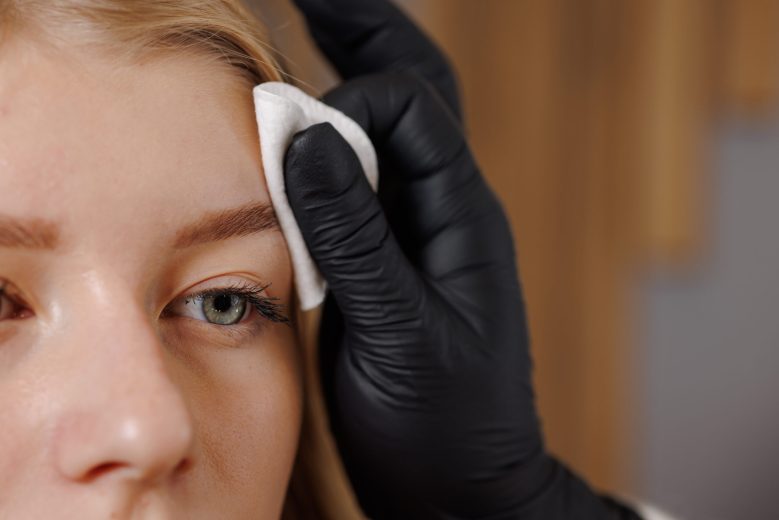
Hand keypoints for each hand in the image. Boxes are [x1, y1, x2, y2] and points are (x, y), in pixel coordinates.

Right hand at [286, 1, 641, 517]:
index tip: (286, 131)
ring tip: (311, 21)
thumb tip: (308, 135)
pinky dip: (334, 141)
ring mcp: (419, 232)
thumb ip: (355, 235)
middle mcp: (445, 210)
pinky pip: (365, 181)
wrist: (466, 484)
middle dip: (368, 30)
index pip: (410, 111)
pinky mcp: (392, 260)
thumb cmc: (447, 422)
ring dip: (353, 72)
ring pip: (391, 130)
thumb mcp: (399, 330)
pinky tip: (304, 127)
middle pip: (417, 93)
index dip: (348, 101)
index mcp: (463, 216)